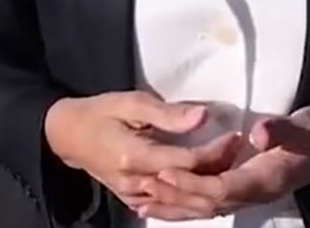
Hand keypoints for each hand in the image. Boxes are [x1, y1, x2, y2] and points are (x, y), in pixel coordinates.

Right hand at [43, 92, 242, 211]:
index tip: (235, 137)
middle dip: (218, 170)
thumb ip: (167, 113)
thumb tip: (204, 117)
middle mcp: (135, 183)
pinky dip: (190, 199)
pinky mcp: (133, 201)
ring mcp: (134, 196)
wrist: (68, 136)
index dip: (214, 152)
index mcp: (134, 156)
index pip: (186, 162)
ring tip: (231, 167)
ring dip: (208, 187)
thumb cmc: (101, 112)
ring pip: (180, 202)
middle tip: (240, 152)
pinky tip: (208, 188)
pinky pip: (168, 207)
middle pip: (188, 185)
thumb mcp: (131, 102)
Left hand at [138, 105, 309, 220]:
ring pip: (206, 208)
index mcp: (266, 178)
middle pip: (208, 203)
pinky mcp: (246, 190)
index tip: (166, 173)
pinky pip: (211, 204)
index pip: (221, 188)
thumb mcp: (306, 126)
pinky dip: (186, 205)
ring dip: (176, 206)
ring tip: (143, 203)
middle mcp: (255, 193)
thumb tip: (258, 133)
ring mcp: (250, 195)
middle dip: (176, 197)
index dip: (192, 184)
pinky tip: (165, 201)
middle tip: (143, 187)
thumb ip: (282, 130)